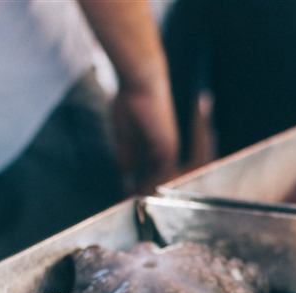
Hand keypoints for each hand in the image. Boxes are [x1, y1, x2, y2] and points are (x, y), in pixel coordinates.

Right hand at [112, 78, 179, 194]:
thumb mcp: (125, 135)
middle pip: (157, 179)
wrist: (140, 84)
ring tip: (130, 205)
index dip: (140, 185)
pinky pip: (159, 174)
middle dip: (142, 193)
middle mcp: (167, 150)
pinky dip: (147, 186)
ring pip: (159, 180)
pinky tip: (136, 195)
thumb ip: (128, 156)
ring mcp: (169, 150)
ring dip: (144, 193)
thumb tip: (126, 174)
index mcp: (159, 146)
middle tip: (127, 205)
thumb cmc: (131, 102)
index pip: (152, 173)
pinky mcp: (167, 148)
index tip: (127, 197)